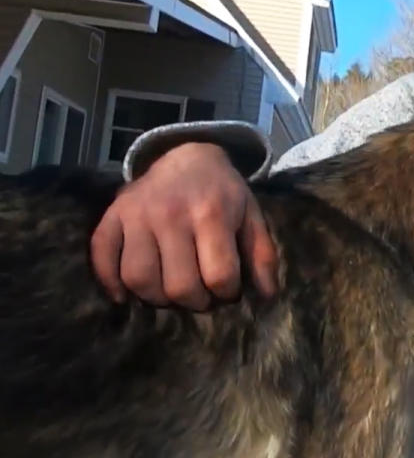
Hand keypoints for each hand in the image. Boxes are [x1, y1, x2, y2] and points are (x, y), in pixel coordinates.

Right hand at [90, 143, 277, 309]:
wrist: (189, 156)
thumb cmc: (224, 193)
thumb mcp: (252, 217)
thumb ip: (262, 255)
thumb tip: (267, 295)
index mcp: (211, 214)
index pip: (218, 275)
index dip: (227, 293)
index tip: (227, 290)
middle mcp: (171, 214)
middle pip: (179, 284)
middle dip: (195, 301)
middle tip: (201, 296)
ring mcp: (138, 214)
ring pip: (139, 277)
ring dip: (157, 298)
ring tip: (171, 294)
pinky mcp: (113, 215)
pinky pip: (102, 255)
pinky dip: (110, 282)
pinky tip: (126, 295)